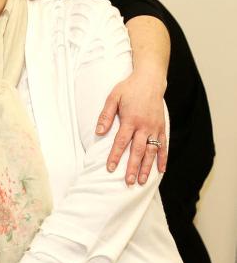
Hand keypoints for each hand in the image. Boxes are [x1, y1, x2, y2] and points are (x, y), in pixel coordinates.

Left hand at [95, 68, 166, 184]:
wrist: (150, 80)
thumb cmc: (129, 89)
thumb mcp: (112, 97)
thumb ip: (105, 115)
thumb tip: (98, 132)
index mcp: (130, 119)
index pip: (121, 142)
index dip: (115, 156)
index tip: (110, 168)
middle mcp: (144, 126)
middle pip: (138, 150)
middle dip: (133, 167)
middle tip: (129, 181)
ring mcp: (155, 128)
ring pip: (152, 151)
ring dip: (147, 167)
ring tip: (143, 181)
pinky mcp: (162, 127)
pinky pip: (163, 145)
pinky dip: (163, 158)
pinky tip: (161, 170)